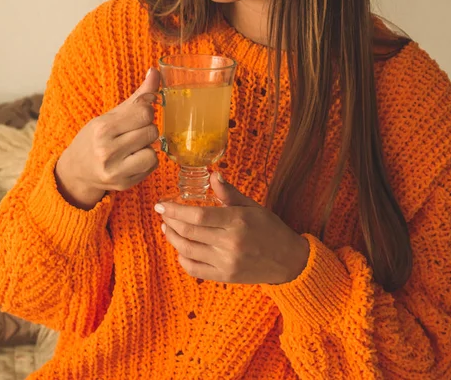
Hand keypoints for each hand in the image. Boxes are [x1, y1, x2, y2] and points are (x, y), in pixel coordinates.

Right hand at [55, 68, 160, 209]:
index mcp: (102, 128)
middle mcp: (108, 150)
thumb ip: (136, 96)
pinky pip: (152, 166)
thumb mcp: (110, 115)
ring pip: (154, 151)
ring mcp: (116, 170)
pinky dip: (147, 161)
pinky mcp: (125, 183)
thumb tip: (155, 72)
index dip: (146, 112)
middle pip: (151, 131)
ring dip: (148, 147)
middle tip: (133, 133)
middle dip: (146, 130)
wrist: (77, 171)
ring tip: (133, 147)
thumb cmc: (95, 139)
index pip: (144, 112)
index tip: (136, 116)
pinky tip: (133, 159)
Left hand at [155, 173, 309, 284]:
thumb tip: (213, 175)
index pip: (198, 216)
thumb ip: (229, 193)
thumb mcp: (253, 207)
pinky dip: (182, 257)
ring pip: (188, 250)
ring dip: (172, 238)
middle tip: (162, 214)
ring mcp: (226, 262)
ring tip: (167, 228)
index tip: (161, 205)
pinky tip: (181, 248)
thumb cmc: (270, 229)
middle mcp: (230, 243)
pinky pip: (194, 268)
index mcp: (237, 221)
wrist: (288, 260)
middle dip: (170, 222)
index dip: (176, 210)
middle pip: (189, 232)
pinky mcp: (224, 276)